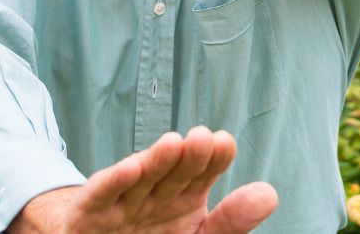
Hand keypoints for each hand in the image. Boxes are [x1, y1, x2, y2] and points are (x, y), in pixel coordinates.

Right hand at [10, 127, 276, 233]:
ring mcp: (120, 203)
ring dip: (155, 162)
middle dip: (187, 157)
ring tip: (173, 143)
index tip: (224, 142)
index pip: (201, 175)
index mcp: (180, 197)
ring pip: (139, 180)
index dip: (212, 160)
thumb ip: (231, 221)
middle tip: (203, 138)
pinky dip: (113, 182)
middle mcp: (151, 194)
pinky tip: (130, 168)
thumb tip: (270, 193)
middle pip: (172, 174)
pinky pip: (102, 196)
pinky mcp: (89, 214)